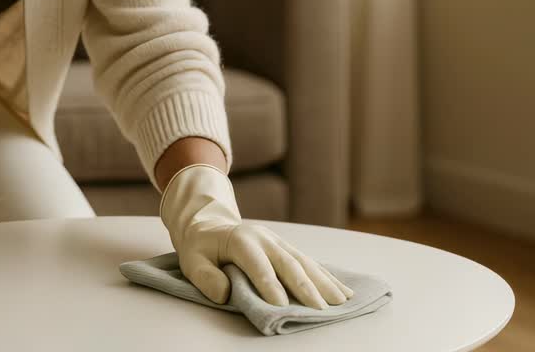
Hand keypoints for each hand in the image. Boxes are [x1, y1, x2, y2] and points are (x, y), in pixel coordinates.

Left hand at [159, 164, 354, 307]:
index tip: (280, 305)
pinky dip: (326, 277)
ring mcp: (278, 241)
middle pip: (287, 262)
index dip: (268, 283)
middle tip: (320, 308)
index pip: (256, 263)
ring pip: (304, 261)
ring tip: (341, 301)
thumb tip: (224, 294)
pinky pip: (309, 262)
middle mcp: (264, 238)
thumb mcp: (191, 260)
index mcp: (240, 239)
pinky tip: (343, 290)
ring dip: (323, 282)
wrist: (209, 225)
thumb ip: (205, 277)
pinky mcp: (286, 248)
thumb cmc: (200, 248)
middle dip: (305, 286)